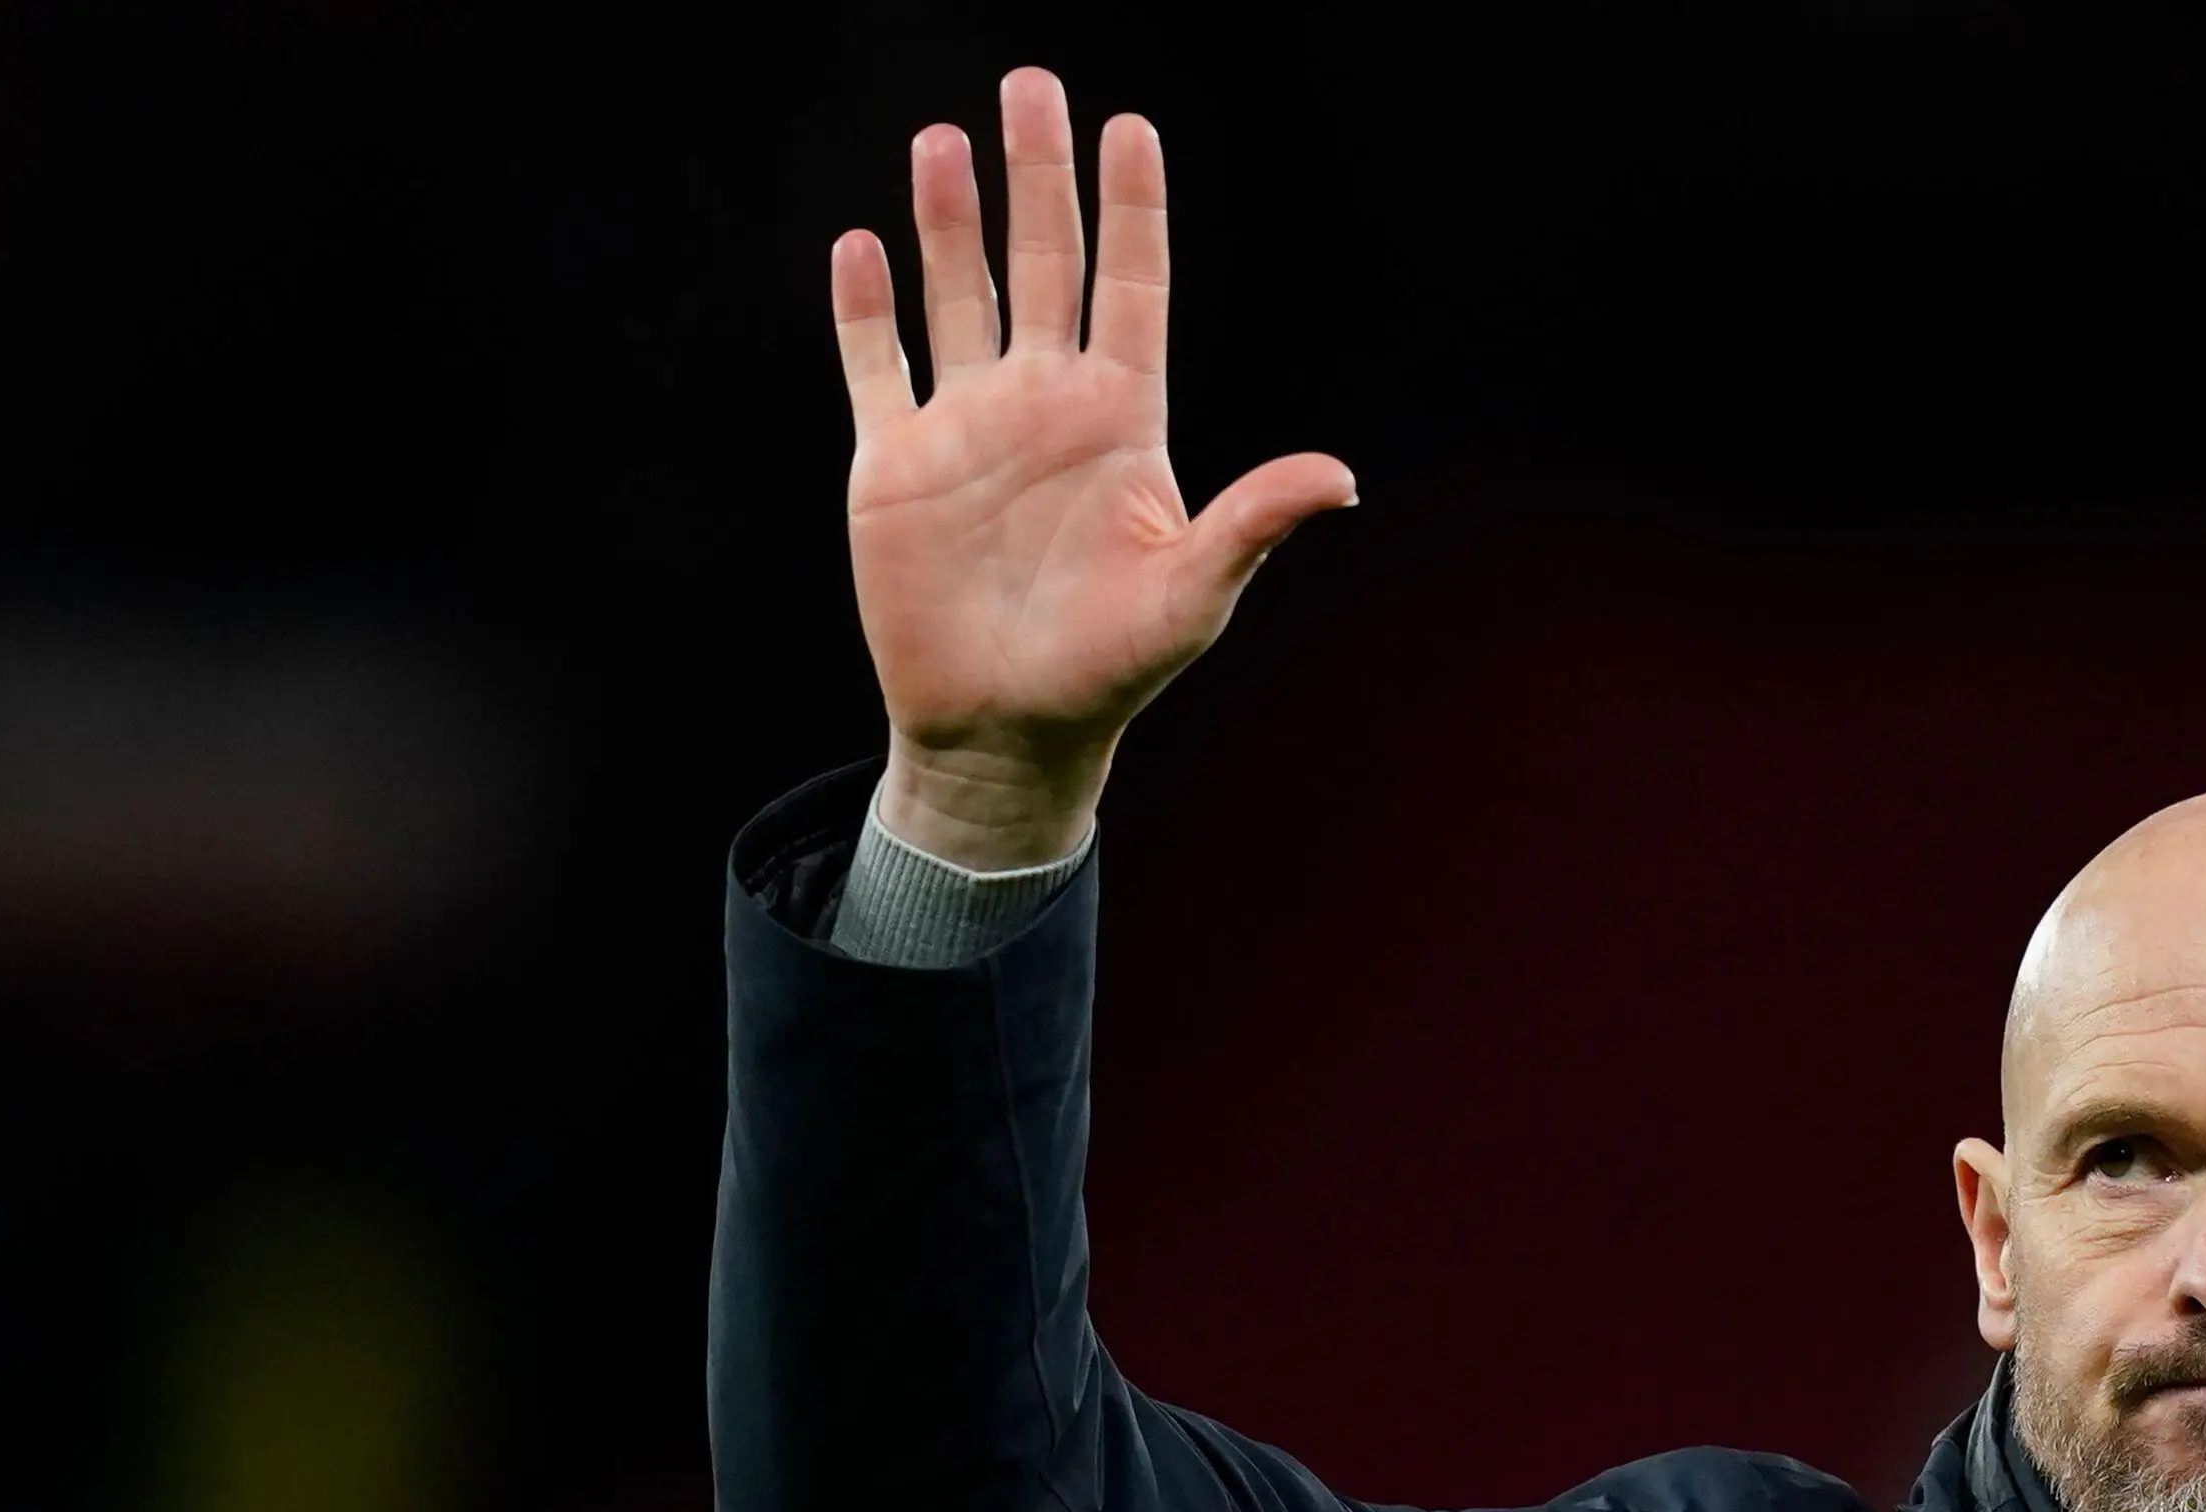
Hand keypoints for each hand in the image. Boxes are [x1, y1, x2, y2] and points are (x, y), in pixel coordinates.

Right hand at [831, 68, 1355, 869]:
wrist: (1007, 732)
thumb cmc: (1111, 669)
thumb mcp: (1194, 594)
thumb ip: (1255, 523)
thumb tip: (1342, 479)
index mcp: (1121, 421)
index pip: (1131, 289)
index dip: (1130, 210)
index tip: (1128, 127)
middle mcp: (1044, 405)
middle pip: (1043, 265)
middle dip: (1036, 178)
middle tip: (1031, 85)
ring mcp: (966, 428)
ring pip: (958, 295)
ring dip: (950, 220)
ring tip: (945, 140)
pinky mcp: (892, 464)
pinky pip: (878, 366)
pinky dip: (867, 310)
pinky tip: (863, 246)